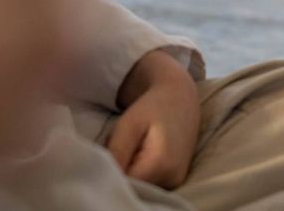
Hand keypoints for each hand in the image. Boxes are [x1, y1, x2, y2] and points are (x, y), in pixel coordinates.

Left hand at [107, 50, 200, 188]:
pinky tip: (139, 152)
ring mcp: (174, 182)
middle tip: (120, 145)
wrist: (180, 96)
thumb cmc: (152, 105)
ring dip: (129, 171)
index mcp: (160, 165)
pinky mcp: (174, 180)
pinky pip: (149, 183)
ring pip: (140, 186)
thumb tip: (103, 178)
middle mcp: (171, 179)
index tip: (108, 154)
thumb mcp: (129, 125)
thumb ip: (116, 154)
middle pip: (133, 187)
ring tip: (130, 147)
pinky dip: (139, 172)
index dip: (113, 173)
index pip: (126, 184)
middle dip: (120, 172)